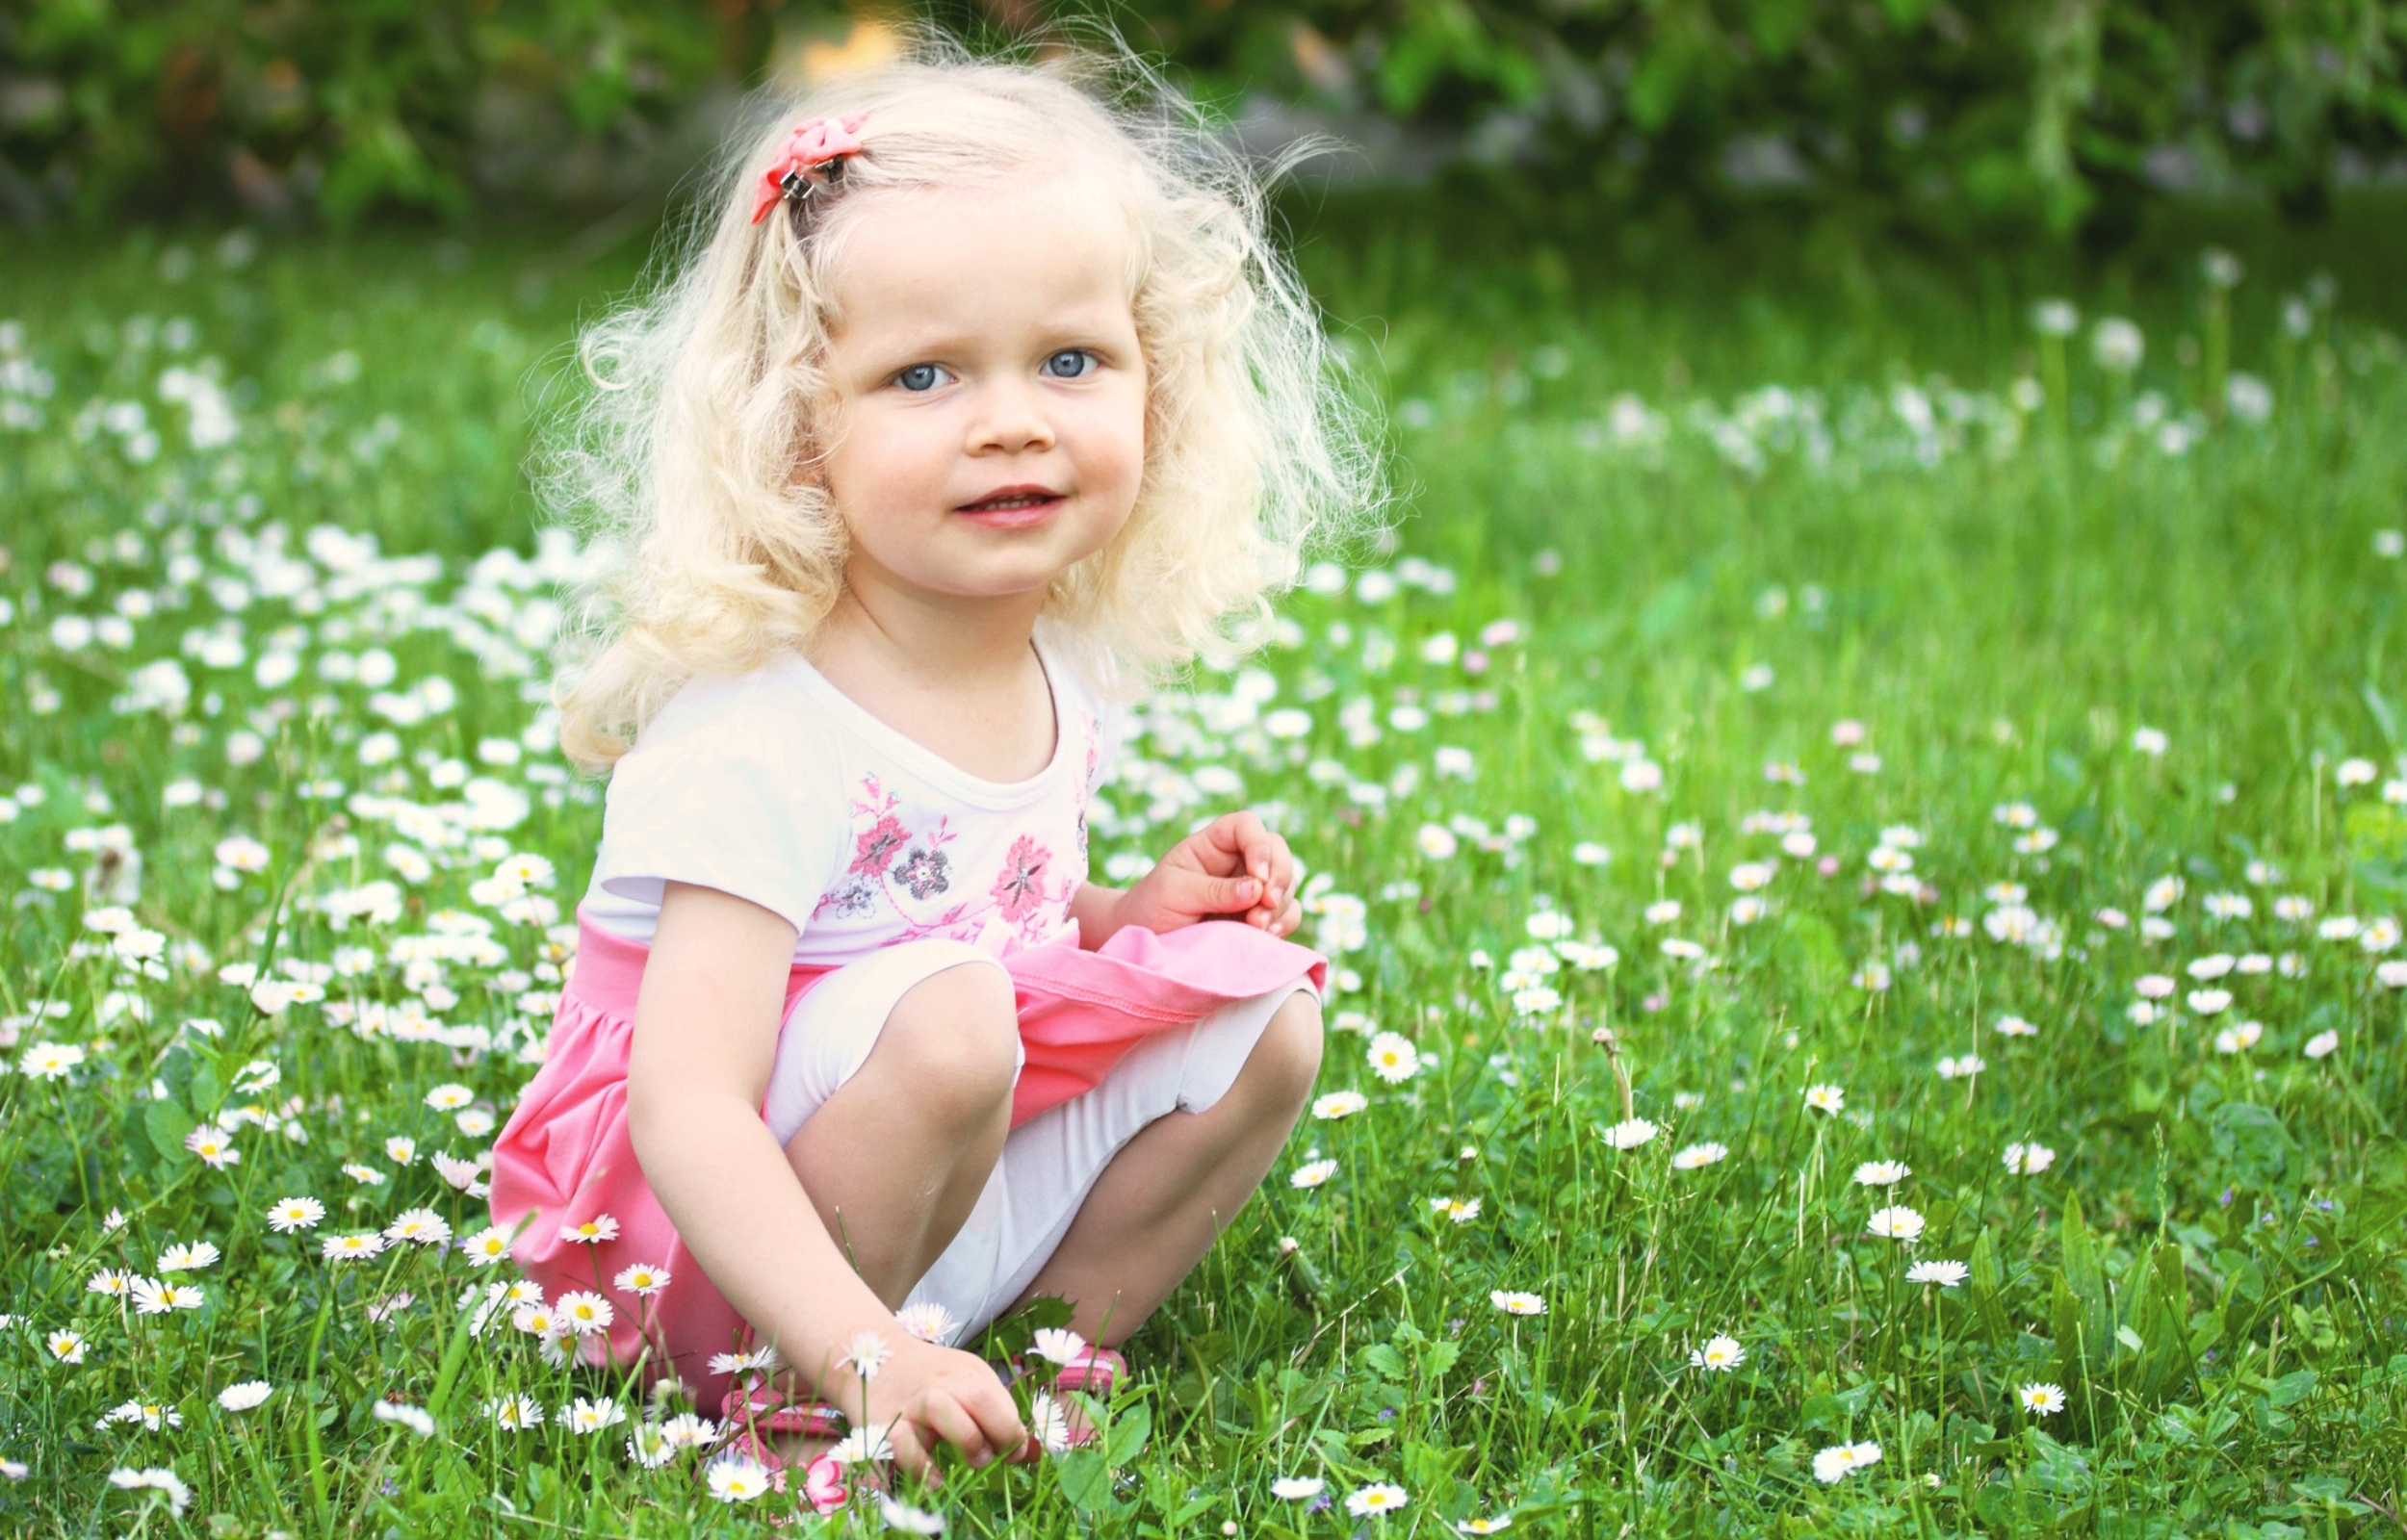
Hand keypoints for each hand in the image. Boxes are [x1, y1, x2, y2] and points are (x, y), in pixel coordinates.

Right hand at [850, 1340, 1031, 1475]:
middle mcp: (939, 1383)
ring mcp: (910, 1402)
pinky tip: (935, 1480)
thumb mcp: (969, 1381)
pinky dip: (920, 1466)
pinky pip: (901, 1445)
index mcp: (966, 1373)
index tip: (1015, 1453)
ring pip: (939, 1410)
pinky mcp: (883, 1424)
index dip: (1013, 1432)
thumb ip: (997, 1413)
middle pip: (978, 1397)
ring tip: (974, 1459)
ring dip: (966, 1439)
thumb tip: (1029, 1454)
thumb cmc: (932, 1378)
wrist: (876, 1356)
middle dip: (997, 1431)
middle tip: (993, 1455)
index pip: (998, 1400)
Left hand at [1113, 811, 1301, 937]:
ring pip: (1287, 884)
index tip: (1258, 875)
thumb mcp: (1174, 892)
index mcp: (1212, 845)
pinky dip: (1283, 923)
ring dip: (1280, 905)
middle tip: (1266, 903)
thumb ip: (1214, 889)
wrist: (1145, 945)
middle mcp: (1236, 863)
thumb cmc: (1151, 908)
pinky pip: (1287, 914)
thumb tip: (1257, 887)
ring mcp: (1251, 891)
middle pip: (1277, 851)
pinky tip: (1266, 935)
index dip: (1258, 844)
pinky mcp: (1258, 918)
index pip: (1246, 826)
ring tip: (1256, 927)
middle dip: (1279, 876)